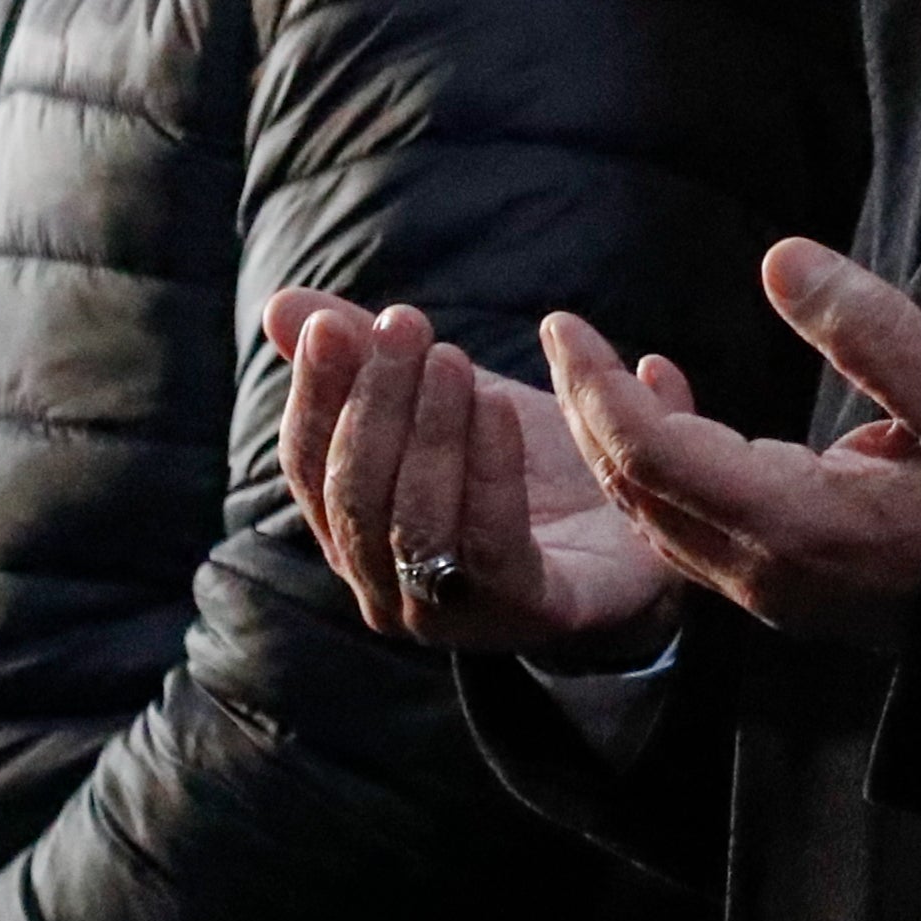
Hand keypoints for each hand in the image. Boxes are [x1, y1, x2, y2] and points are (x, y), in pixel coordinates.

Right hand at [271, 290, 683, 657]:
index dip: (313, 395)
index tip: (334, 324)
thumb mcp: (445, 393)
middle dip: (374, 403)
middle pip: (355, 495)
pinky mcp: (527, 615)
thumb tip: (278, 306)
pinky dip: (488, 471)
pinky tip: (499, 407)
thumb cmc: (526, 459)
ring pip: (413, 523)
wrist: (642, 518)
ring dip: (429, 432)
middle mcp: (387, 586)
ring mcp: (452, 615)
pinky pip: (491, 545)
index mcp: (355, 534)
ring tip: (453, 359)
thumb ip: (368, 355)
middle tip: (406, 325)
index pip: (307, 468)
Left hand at [555, 239, 920, 652]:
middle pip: (634, 494)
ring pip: (655, 523)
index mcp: (794, 523)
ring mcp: (776, 593)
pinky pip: (691, 538)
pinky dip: (662, 475)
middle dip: (587, 412)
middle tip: (565, 336)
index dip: (595, 387)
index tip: (563, 324)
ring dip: (620, 446)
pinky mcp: (792, 593)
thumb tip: (778, 256)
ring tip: (615, 367)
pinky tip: (684, 416)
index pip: (651, 454)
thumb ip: (868, 326)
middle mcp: (766, 572)